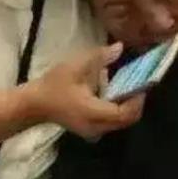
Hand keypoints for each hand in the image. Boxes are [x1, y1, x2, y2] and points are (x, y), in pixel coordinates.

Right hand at [26, 43, 145, 138]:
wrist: (34, 104)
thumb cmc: (53, 85)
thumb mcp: (76, 66)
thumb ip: (100, 57)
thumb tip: (120, 47)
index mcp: (94, 113)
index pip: (125, 113)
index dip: (138, 99)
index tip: (143, 83)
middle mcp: (97, 127)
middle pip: (127, 120)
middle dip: (136, 102)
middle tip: (139, 82)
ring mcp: (94, 131)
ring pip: (120, 122)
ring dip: (127, 105)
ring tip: (129, 85)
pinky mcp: (91, 129)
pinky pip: (111, 121)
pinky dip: (117, 108)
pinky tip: (113, 92)